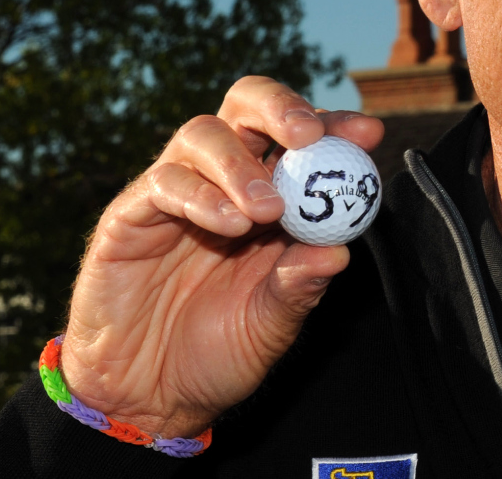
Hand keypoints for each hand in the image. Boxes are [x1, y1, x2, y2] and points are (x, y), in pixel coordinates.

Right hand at [57, 76, 383, 437]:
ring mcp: (176, 192)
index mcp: (271, 196)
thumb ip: (301, 285)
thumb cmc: (219, 353)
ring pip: (203, 133)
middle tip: (308, 135)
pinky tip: (228, 224)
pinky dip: (200, 194)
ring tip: (266, 211)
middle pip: (247, 105)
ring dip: (241, 165)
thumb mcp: (273, 324)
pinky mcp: (131, 214)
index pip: (302, 139)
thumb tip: (339, 252)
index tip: (369, 132)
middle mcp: (224, 180)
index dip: (335, 126)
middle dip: (282, 108)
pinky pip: (163, 181)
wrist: (149, 395)